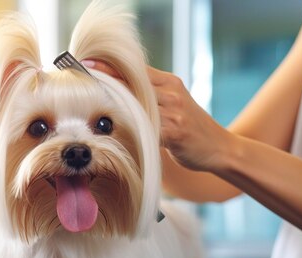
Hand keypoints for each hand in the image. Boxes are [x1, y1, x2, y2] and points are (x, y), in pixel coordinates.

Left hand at [82, 60, 235, 171]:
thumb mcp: (173, 104)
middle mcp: (171, 92)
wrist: (219, 147)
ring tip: (92, 111)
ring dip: (114, 109)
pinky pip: (148, 129)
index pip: (135, 70)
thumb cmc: (190, 128)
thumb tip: (119, 93)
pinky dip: (131, 132)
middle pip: (132, 85)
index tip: (87, 65)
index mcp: (169, 82)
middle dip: (106, 85)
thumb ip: (151, 96)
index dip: (110, 67)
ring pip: (137, 106)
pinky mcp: (176, 131)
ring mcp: (175, 111)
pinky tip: (115, 136)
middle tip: (82, 86)